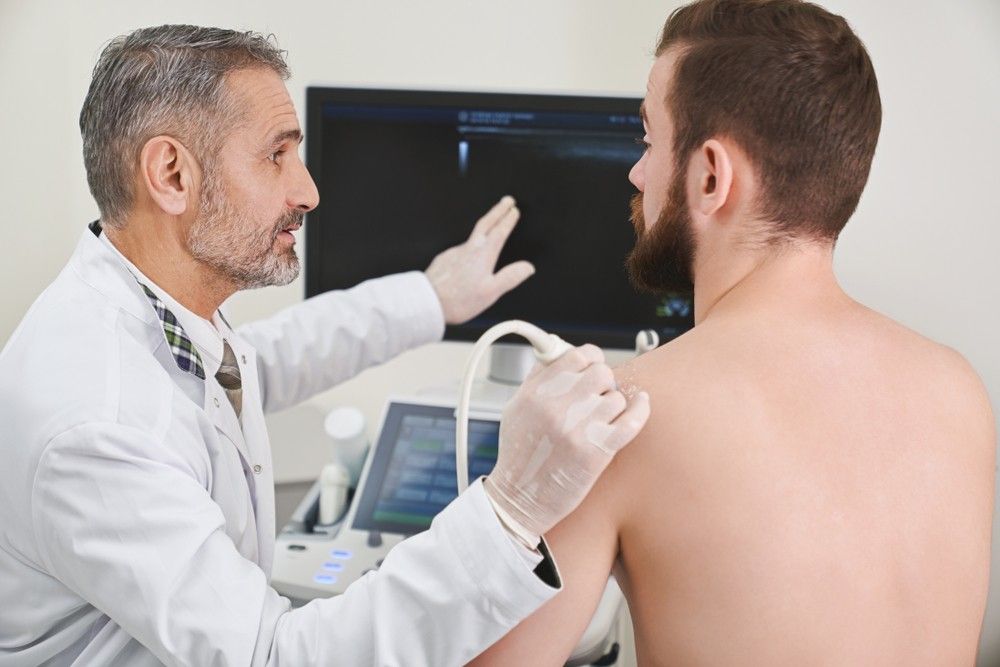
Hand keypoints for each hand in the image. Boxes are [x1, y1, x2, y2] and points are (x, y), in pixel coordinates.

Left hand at [425, 196, 534, 324]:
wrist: (427, 302)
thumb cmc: (458, 299)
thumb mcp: (491, 292)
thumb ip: (510, 277)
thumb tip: (528, 267)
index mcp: (482, 255)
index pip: (499, 232)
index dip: (508, 220)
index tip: (514, 210)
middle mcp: (468, 249)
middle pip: (485, 224)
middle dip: (497, 211)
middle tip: (506, 200)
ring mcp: (454, 252)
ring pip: (472, 236)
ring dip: (484, 227)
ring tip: (491, 224)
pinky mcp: (444, 259)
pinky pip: (460, 248)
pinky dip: (470, 245)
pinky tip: (470, 252)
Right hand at [485, 345, 650, 542]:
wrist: (521, 499)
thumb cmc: (519, 455)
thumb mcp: (516, 408)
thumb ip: (537, 378)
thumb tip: (559, 354)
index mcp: (536, 392)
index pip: (577, 356)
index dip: (590, 359)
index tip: (592, 368)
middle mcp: (557, 406)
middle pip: (602, 373)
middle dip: (603, 383)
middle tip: (597, 396)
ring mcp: (578, 429)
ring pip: (616, 397)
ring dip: (613, 405)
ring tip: (601, 418)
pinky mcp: (597, 452)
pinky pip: (632, 419)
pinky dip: (641, 409)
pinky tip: (641, 404)